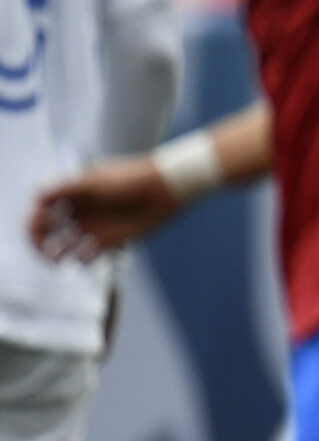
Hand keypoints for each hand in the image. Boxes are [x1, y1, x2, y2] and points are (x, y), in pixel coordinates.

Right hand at [29, 157, 182, 262]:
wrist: (163, 189)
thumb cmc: (130, 179)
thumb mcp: (94, 182)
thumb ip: (64, 189)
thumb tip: (35, 194)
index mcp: (72, 195)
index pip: (41, 210)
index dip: (33, 220)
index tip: (36, 228)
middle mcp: (79, 213)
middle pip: (47, 231)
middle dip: (39, 242)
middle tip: (43, 250)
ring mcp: (92, 228)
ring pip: (64, 247)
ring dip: (56, 256)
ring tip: (58, 259)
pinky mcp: (109, 242)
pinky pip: (86, 258)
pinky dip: (81, 261)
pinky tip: (85, 256)